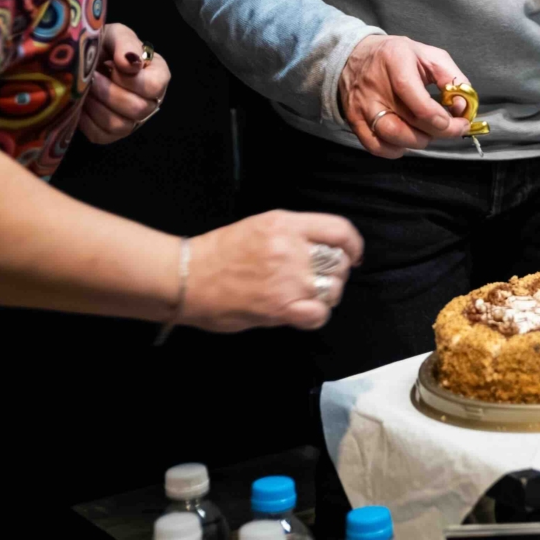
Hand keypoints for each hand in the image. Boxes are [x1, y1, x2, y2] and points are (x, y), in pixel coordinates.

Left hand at [82, 23, 171, 143]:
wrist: (83, 60)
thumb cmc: (104, 45)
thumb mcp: (116, 35)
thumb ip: (126, 43)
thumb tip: (130, 64)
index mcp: (158, 75)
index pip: (153, 87)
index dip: (130, 80)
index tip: (111, 65)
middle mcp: (151, 101)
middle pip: (138, 109)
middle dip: (108, 92)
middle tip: (91, 78)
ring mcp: (133, 120)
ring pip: (120, 125)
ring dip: (97, 107)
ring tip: (85, 90)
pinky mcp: (112, 134)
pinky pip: (101, 135)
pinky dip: (86, 121)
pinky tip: (81, 104)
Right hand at [181, 209, 364, 331]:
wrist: (186, 278)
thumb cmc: (219, 252)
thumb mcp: (260, 226)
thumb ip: (293, 234)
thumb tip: (323, 248)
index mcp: (286, 224)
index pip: (339, 230)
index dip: (353, 245)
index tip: (352, 255)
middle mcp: (291, 249)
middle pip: (339, 261)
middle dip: (337, 272)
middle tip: (322, 279)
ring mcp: (287, 280)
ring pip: (333, 288)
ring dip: (327, 294)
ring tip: (309, 296)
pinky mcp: (279, 308)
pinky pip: (319, 314)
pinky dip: (317, 315)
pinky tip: (304, 312)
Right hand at [337, 34, 468, 158]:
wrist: (357, 55)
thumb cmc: (399, 55)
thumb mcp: (429, 55)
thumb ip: (452, 78)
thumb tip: (462, 107)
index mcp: (395, 61)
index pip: (412, 94)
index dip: (435, 115)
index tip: (455, 121)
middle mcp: (375, 85)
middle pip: (407, 120)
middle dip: (437, 131)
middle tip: (452, 129)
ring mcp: (362, 105)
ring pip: (391, 136)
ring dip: (417, 141)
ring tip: (428, 133)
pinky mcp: (354, 119)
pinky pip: (374, 145)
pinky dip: (394, 150)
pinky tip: (407, 141)